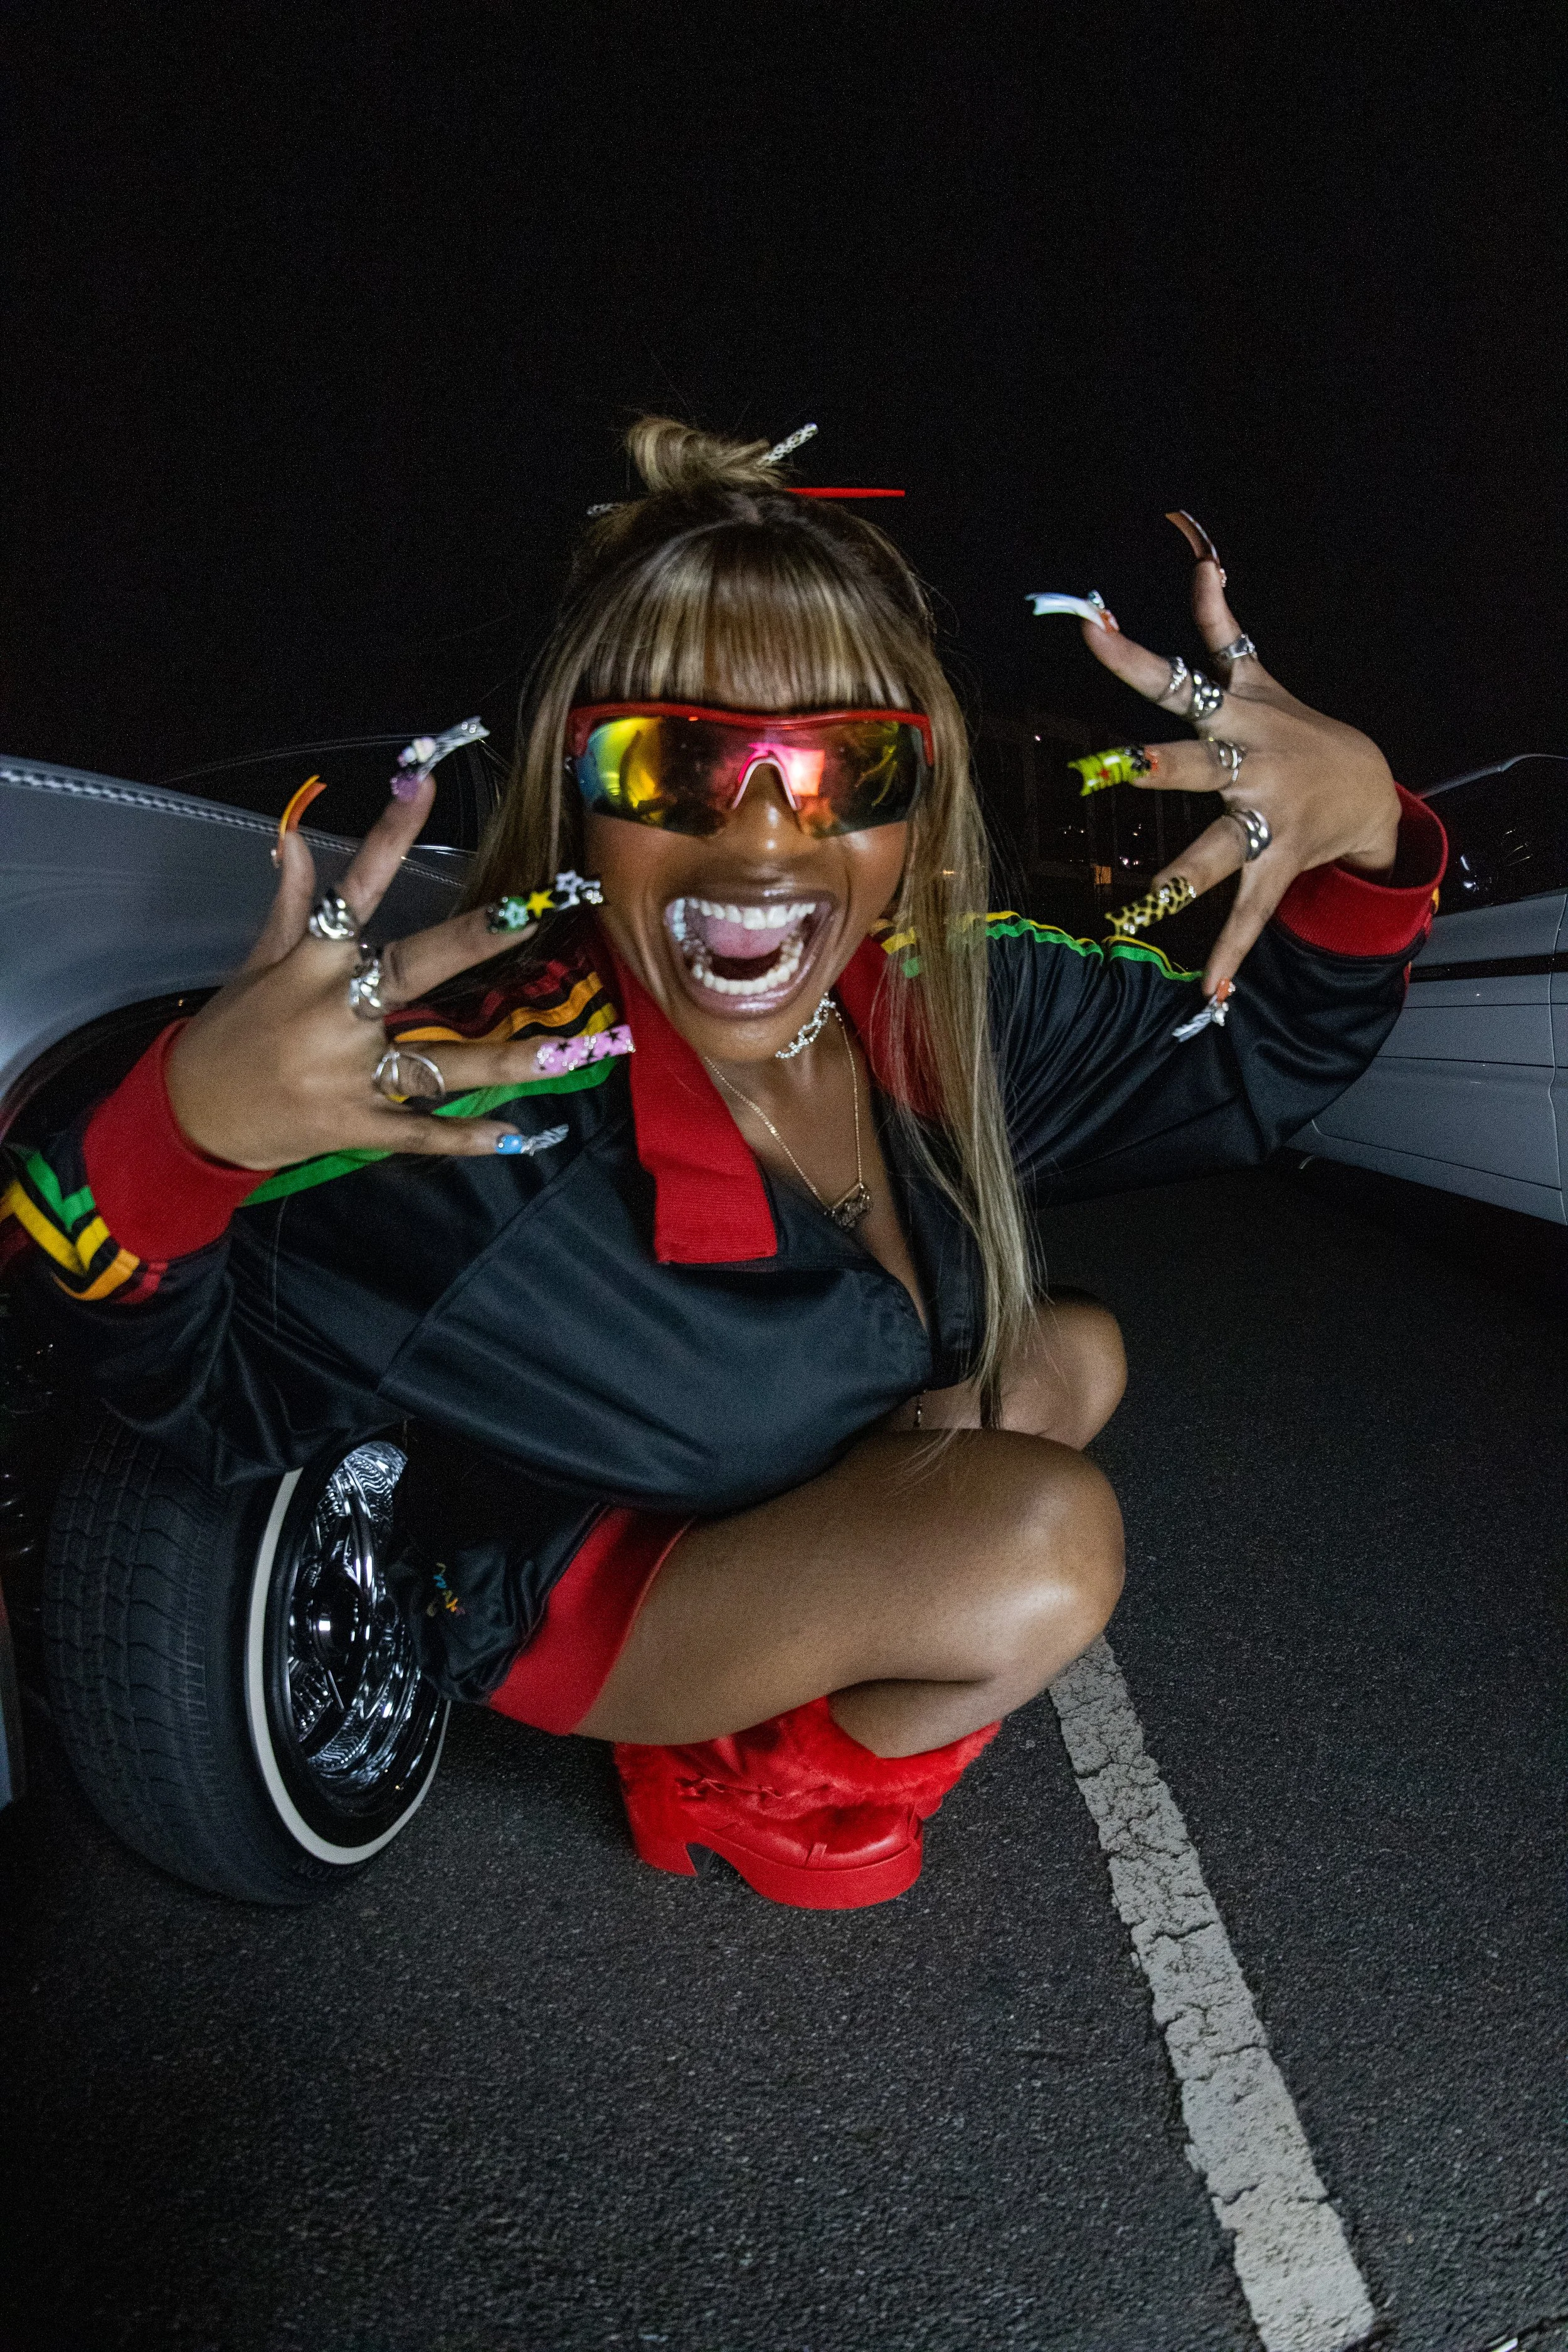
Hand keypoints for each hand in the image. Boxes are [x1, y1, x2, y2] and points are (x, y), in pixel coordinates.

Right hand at [165, 775, 542, 1167]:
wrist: (192, 1116)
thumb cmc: (230, 1033)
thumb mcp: (257, 964)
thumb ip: (289, 903)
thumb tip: (292, 835)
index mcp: (309, 965)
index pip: (354, 889)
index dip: (388, 837)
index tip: (423, 783)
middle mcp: (332, 1014)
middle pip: (412, 970)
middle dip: (473, 942)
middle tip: (529, 917)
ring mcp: (346, 1074)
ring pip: (438, 1064)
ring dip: (503, 1061)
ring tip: (566, 1051)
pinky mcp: (354, 1126)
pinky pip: (420, 1132)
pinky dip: (466, 1137)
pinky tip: (517, 1136)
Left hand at [1081, 515, 1401, 993]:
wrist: (1368, 786)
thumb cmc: (1295, 727)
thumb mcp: (1260, 674)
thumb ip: (1222, 625)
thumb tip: (1204, 560)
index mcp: (1235, 716)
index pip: (1174, 677)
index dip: (1130, 656)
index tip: (1089, 630)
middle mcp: (1248, 765)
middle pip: (1194, 764)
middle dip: (1159, 767)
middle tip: (1119, 767)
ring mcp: (1264, 819)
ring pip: (1217, 848)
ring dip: (1184, 874)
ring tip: (1150, 900)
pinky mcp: (1277, 866)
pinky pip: (1248, 914)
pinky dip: (1230, 956)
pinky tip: (1210, 994)